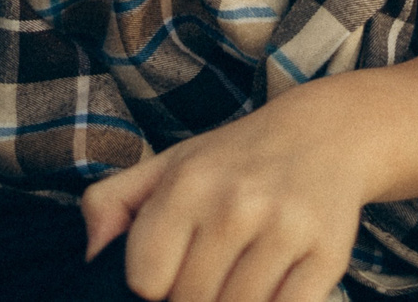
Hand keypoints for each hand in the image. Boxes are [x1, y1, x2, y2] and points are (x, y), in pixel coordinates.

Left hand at [81, 92, 367, 301]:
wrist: (326, 133)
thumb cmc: (233, 160)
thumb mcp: (167, 164)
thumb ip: (110, 203)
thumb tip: (90, 257)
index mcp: (188, 182)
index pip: (146, 279)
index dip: (155, 286)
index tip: (172, 270)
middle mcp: (235, 202)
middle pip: (190, 301)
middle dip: (194, 297)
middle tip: (211, 274)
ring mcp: (284, 228)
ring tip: (238, 278)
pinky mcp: (326, 254)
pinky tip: (270, 286)